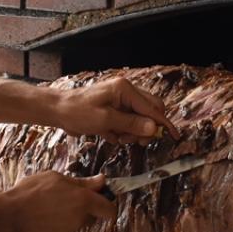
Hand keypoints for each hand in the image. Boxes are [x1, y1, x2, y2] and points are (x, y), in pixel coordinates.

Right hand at [2, 171, 115, 231]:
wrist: (10, 216)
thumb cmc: (31, 191)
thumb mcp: (56, 178)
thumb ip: (82, 182)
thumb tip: (101, 180)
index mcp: (83, 200)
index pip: (109, 209)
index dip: (107, 204)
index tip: (101, 199)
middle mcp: (80, 218)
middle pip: (92, 216)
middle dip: (85, 209)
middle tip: (66, 198)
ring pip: (77, 223)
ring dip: (69, 216)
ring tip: (49, 207)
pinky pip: (63, 231)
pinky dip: (57, 226)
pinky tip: (43, 218)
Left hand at [54, 76, 179, 144]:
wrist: (57, 111)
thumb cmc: (77, 112)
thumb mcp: (105, 120)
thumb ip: (131, 123)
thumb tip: (154, 128)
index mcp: (125, 89)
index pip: (152, 108)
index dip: (164, 123)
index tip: (174, 136)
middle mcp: (126, 92)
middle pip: (150, 111)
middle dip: (146, 128)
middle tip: (135, 141)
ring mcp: (120, 100)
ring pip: (139, 118)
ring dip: (133, 132)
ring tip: (117, 137)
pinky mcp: (114, 109)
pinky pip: (128, 121)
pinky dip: (123, 131)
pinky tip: (110, 134)